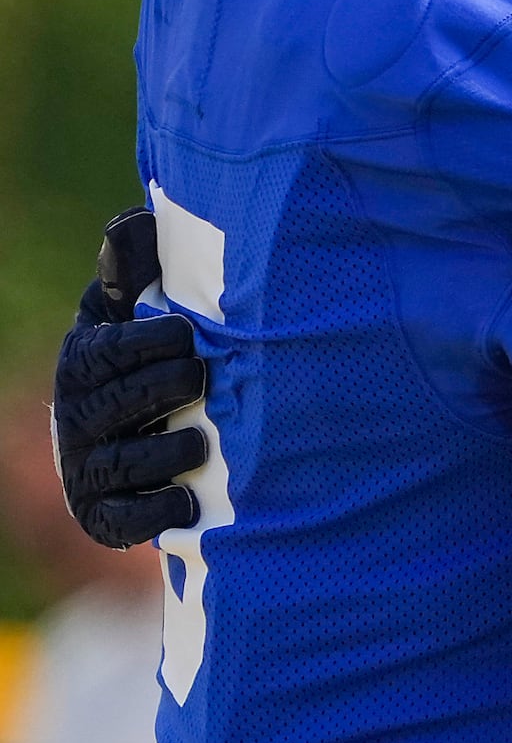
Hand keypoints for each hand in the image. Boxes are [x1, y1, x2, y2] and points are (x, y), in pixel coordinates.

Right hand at [52, 207, 207, 547]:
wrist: (149, 427)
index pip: (105, 352)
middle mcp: (78, 417)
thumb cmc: (151, 353)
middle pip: (112, 406)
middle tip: (201, 378)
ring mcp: (88, 468)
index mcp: (84, 363)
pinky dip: (152, 516)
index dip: (144, 343)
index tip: (188, 333)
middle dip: (158, 390)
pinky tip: (188, 505)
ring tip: (200, 442)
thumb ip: (136, 270)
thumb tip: (135, 221)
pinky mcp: (105, 514)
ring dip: (161, 454)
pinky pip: (121, 521)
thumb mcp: (138, 307)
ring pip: (120, 464)